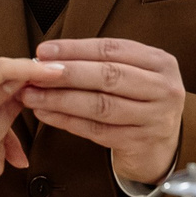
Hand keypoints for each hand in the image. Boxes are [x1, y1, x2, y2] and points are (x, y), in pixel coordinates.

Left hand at [24, 39, 184, 185]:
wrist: (161, 147)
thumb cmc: (139, 103)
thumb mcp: (132, 75)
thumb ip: (98, 63)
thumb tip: (48, 57)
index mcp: (160, 62)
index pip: (112, 49)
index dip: (75, 49)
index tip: (45, 51)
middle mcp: (163, 88)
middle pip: (108, 76)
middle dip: (67, 73)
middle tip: (36, 73)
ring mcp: (154, 118)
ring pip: (100, 105)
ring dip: (61, 99)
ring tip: (33, 96)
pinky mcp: (140, 143)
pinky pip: (96, 130)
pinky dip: (67, 121)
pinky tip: (47, 114)